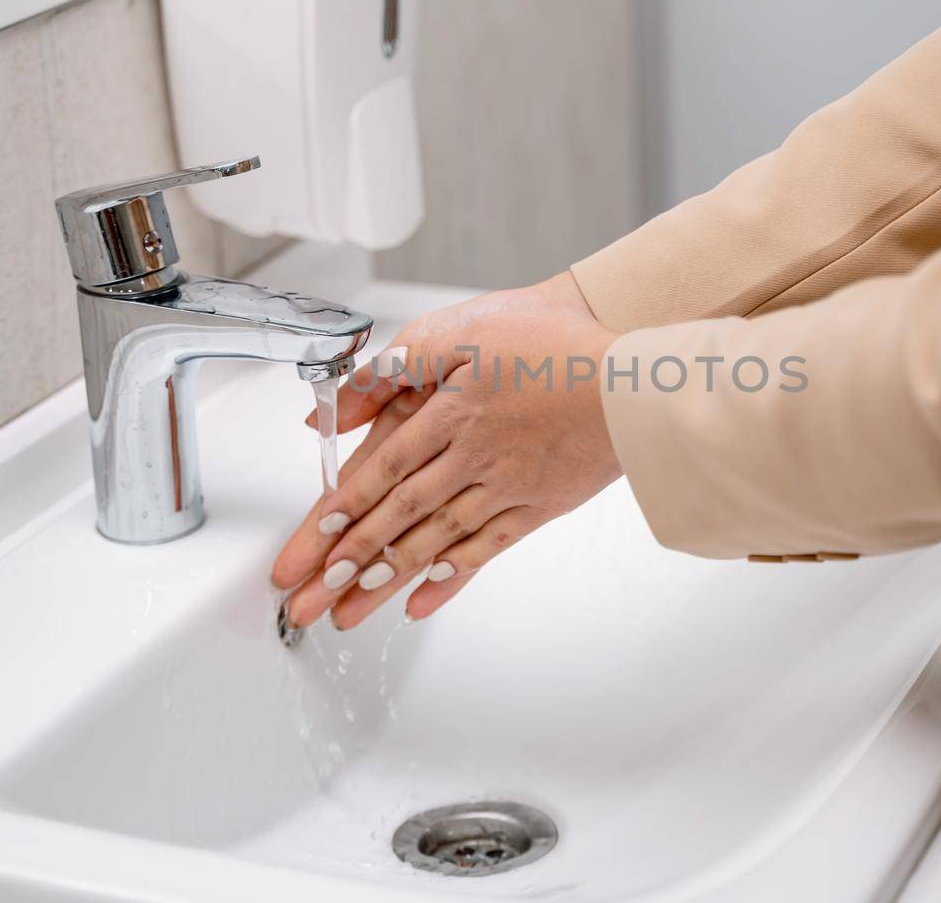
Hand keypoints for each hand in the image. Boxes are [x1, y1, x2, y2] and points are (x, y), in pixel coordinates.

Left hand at [271, 283, 620, 629]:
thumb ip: (401, 362)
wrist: (634, 376)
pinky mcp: (539, 506)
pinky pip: (486, 550)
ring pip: (434, 541)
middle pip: (398, 515)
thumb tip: (341, 404)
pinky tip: (420, 604)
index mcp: (451, 414)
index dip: (344, 506)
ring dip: (386, 579)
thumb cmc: (557, 344)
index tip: (313, 539)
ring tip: (347, 612)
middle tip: (305, 597)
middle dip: (346, 559)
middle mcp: (473, 459)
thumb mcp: (467, 328)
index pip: (384, 468)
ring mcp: (506, 489)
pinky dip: (451, 580)